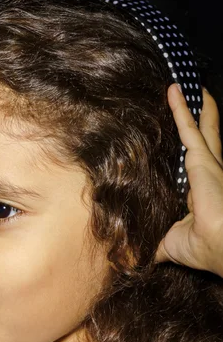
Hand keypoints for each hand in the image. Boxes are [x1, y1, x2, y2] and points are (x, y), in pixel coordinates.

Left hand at [155, 85, 222, 277]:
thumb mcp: (167, 244)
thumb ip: (150, 244)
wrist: (217, 246)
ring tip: (181, 85)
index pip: (188, 165)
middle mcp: (204, 175)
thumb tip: (128, 256)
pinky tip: (173, 89)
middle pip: (199, 139)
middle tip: (187, 98)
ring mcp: (207, 165)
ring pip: (198, 128)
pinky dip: (181, 107)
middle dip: (194, 119)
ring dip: (189, 106)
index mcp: (197, 193)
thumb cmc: (200, 247)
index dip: (183, 150)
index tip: (171, 138)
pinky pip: (190, 127)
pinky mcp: (204, 159)